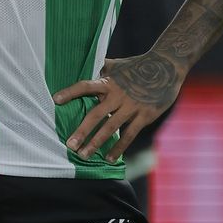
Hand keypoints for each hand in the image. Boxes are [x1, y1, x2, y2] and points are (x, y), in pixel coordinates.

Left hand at [53, 52, 184, 162]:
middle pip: (96, 114)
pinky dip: (119, 148)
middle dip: (82, 131)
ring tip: (84, 155)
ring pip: (111, 128)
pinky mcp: (144, 116)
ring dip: (96, 143)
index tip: (56, 99)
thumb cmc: (136, 66)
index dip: (71, 92)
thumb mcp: (117, 64)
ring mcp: (131, 106)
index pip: (86, 86)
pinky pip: (129, 135)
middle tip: (70, 145)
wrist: (166, 66)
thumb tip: (82, 63)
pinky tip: (109, 158)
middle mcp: (118, 95)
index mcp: (108, 81)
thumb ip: (100, 67)